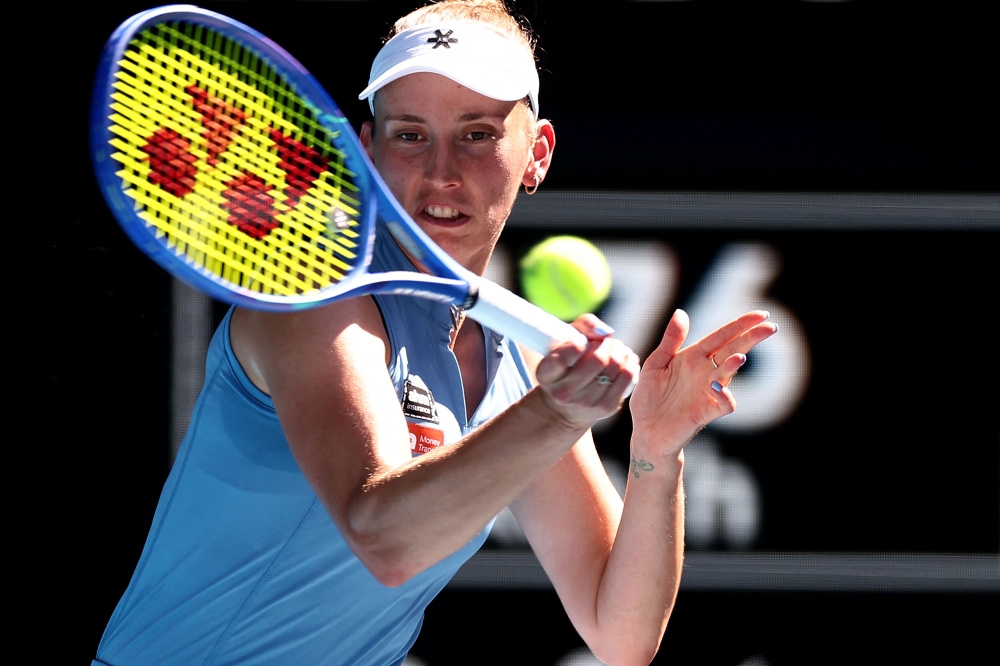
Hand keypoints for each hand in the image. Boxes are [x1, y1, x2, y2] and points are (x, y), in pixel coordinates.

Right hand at [534, 315, 640, 430]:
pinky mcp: (606, 407)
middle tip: (605, 342)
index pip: (562, 358)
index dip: (576, 344)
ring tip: (615, 348)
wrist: (566, 406)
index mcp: (547, 374)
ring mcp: (586, 402)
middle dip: (607, 344)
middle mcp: (564, 392)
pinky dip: (630, 362)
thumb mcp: (563, 342)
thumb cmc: (566, 364)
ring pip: (616, 367)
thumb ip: (582, 326)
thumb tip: (605, 332)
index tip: (581, 340)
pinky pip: (628, 377)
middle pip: (598, 360)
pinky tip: (625, 358)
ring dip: (620, 351)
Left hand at [629, 309, 777, 461]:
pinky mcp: (706, 412)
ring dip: (734, 365)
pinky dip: (724, 396)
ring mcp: (708, 392)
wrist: (645, 431)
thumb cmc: (650, 397)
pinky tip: (717, 387)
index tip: (761, 314)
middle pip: (732, 350)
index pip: (721, 336)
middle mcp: (705, 372)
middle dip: (751, 339)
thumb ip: (671, 340)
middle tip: (771, 327)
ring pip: (728, 375)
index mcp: (693, 357)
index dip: (740, 325)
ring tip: (740, 356)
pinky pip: (724, 404)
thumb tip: (681, 312)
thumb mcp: (656, 363)